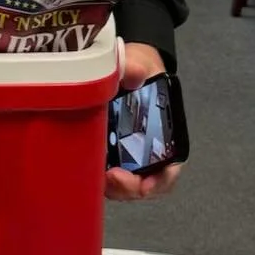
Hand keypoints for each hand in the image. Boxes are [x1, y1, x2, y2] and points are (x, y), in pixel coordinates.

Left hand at [105, 41, 182, 201]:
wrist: (125, 68)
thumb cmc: (140, 73)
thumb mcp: (141, 66)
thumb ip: (136, 69)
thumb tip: (133, 72)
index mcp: (165, 137)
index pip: (169, 171)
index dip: (160, 182)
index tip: (145, 185)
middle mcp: (148, 152)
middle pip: (144, 184)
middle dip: (128, 188)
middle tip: (112, 178)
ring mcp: (127, 155)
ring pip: (123, 184)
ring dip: (112, 187)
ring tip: (98, 176)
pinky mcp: (108, 153)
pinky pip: (106, 173)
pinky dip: (98, 176)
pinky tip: (86, 167)